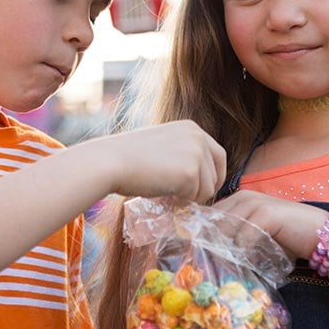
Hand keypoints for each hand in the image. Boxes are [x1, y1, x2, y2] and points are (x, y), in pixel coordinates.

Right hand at [89, 121, 226, 204]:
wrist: (110, 162)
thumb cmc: (128, 158)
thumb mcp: (162, 146)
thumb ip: (181, 154)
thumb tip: (197, 176)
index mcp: (191, 128)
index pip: (218, 154)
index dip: (214, 174)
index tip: (206, 189)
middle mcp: (198, 137)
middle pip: (217, 171)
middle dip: (206, 188)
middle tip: (190, 199)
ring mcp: (196, 153)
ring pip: (208, 187)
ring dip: (191, 196)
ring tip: (167, 192)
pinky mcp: (191, 172)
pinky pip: (197, 196)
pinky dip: (183, 201)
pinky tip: (163, 193)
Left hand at [212, 190, 326, 260]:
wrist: (319, 233)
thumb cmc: (287, 236)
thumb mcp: (256, 232)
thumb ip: (234, 234)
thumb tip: (207, 251)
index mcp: (239, 198)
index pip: (210, 215)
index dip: (201, 234)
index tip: (197, 254)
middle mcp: (244, 196)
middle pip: (214, 221)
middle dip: (208, 243)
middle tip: (205, 264)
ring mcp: (256, 203)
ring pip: (226, 228)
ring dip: (223, 249)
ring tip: (224, 266)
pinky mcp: (267, 214)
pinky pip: (244, 237)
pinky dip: (242, 251)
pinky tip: (245, 262)